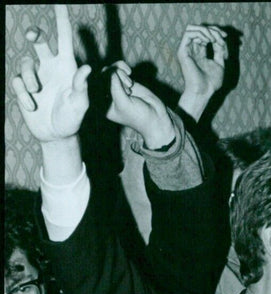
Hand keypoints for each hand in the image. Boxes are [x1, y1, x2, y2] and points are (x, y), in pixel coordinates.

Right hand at [10, 5, 90, 141]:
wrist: (56, 136)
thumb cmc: (72, 121)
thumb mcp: (79, 105)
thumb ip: (81, 87)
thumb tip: (85, 68)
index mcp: (66, 67)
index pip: (63, 38)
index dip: (61, 19)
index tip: (59, 3)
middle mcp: (50, 67)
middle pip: (39, 41)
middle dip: (35, 33)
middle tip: (34, 35)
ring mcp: (36, 76)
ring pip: (25, 62)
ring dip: (29, 78)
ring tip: (37, 94)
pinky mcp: (24, 87)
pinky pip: (17, 82)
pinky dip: (23, 94)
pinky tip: (32, 106)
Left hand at [105, 63, 175, 148]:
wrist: (155, 117)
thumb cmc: (138, 116)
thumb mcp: (123, 103)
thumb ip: (115, 86)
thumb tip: (111, 70)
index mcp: (103, 104)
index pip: (94, 86)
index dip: (101, 80)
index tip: (115, 82)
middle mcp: (107, 95)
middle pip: (101, 76)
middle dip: (113, 76)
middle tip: (128, 85)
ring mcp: (116, 87)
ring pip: (109, 70)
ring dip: (120, 72)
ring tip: (130, 83)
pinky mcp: (124, 81)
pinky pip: (117, 67)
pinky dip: (122, 67)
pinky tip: (130, 72)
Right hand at [177, 24, 226, 103]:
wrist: (203, 92)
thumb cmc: (211, 83)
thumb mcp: (219, 63)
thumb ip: (219, 50)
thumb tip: (220, 38)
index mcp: (199, 52)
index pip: (205, 34)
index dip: (215, 32)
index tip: (225, 36)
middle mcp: (192, 49)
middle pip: (199, 29)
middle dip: (212, 30)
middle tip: (222, 36)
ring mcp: (186, 49)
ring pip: (192, 28)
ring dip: (206, 30)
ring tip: (215, 39)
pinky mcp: (183, 51)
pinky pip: (188, 33)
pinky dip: (200, 33)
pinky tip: (209, 40)